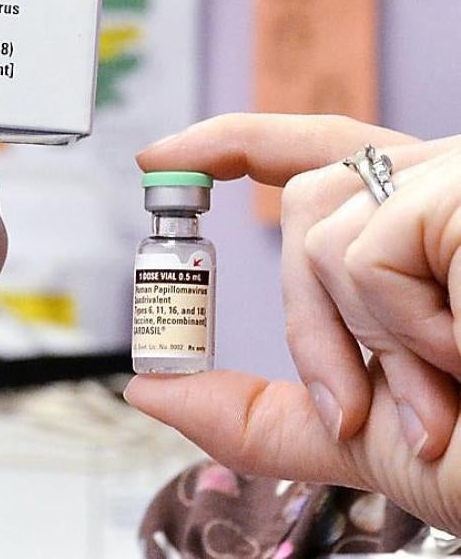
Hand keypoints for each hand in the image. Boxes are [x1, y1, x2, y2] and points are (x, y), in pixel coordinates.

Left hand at [125, 113, 460, 531]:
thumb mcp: (360, 438)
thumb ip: (256, 412)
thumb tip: (152, 389)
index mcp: (417, 232)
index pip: (311, 155)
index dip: (232, 144)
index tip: (164, 158)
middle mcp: (439, 192)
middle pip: (304, 202)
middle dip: (307, 318)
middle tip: (359, 404)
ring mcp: (456, 181)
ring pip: (321, 227)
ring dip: (362, 338)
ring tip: (448, 388)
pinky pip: (365, 249)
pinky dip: (396, 326)